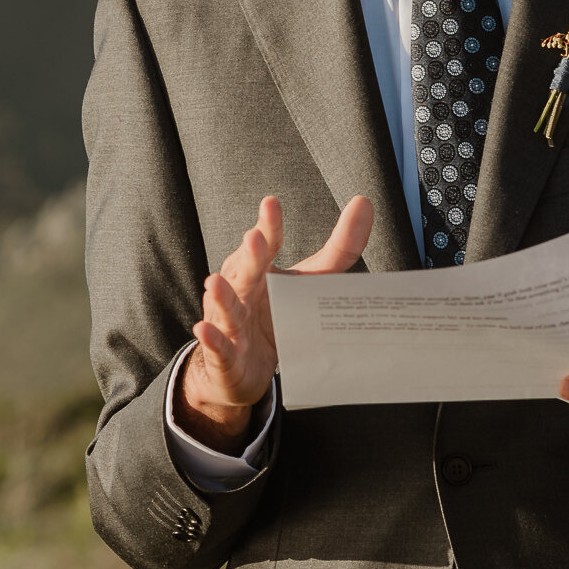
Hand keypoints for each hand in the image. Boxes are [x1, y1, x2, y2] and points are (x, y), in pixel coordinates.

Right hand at [178, 195, 374, 451]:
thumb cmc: (279, 313)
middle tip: (255, 239)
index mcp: (260, 268)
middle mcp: (241, 290)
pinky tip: (204, 329)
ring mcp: (230, 322)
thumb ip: (339, 246)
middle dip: (250, 257)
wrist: (245, 367)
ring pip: (227, 308)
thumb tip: (364, 202)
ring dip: (223, 296)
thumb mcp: (312, 279)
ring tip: (214, 282)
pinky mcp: (225, 355)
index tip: (272, 204)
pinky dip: (212, 338)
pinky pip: (217, 346)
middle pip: (247, 272)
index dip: (269, 227)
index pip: (267, 245)